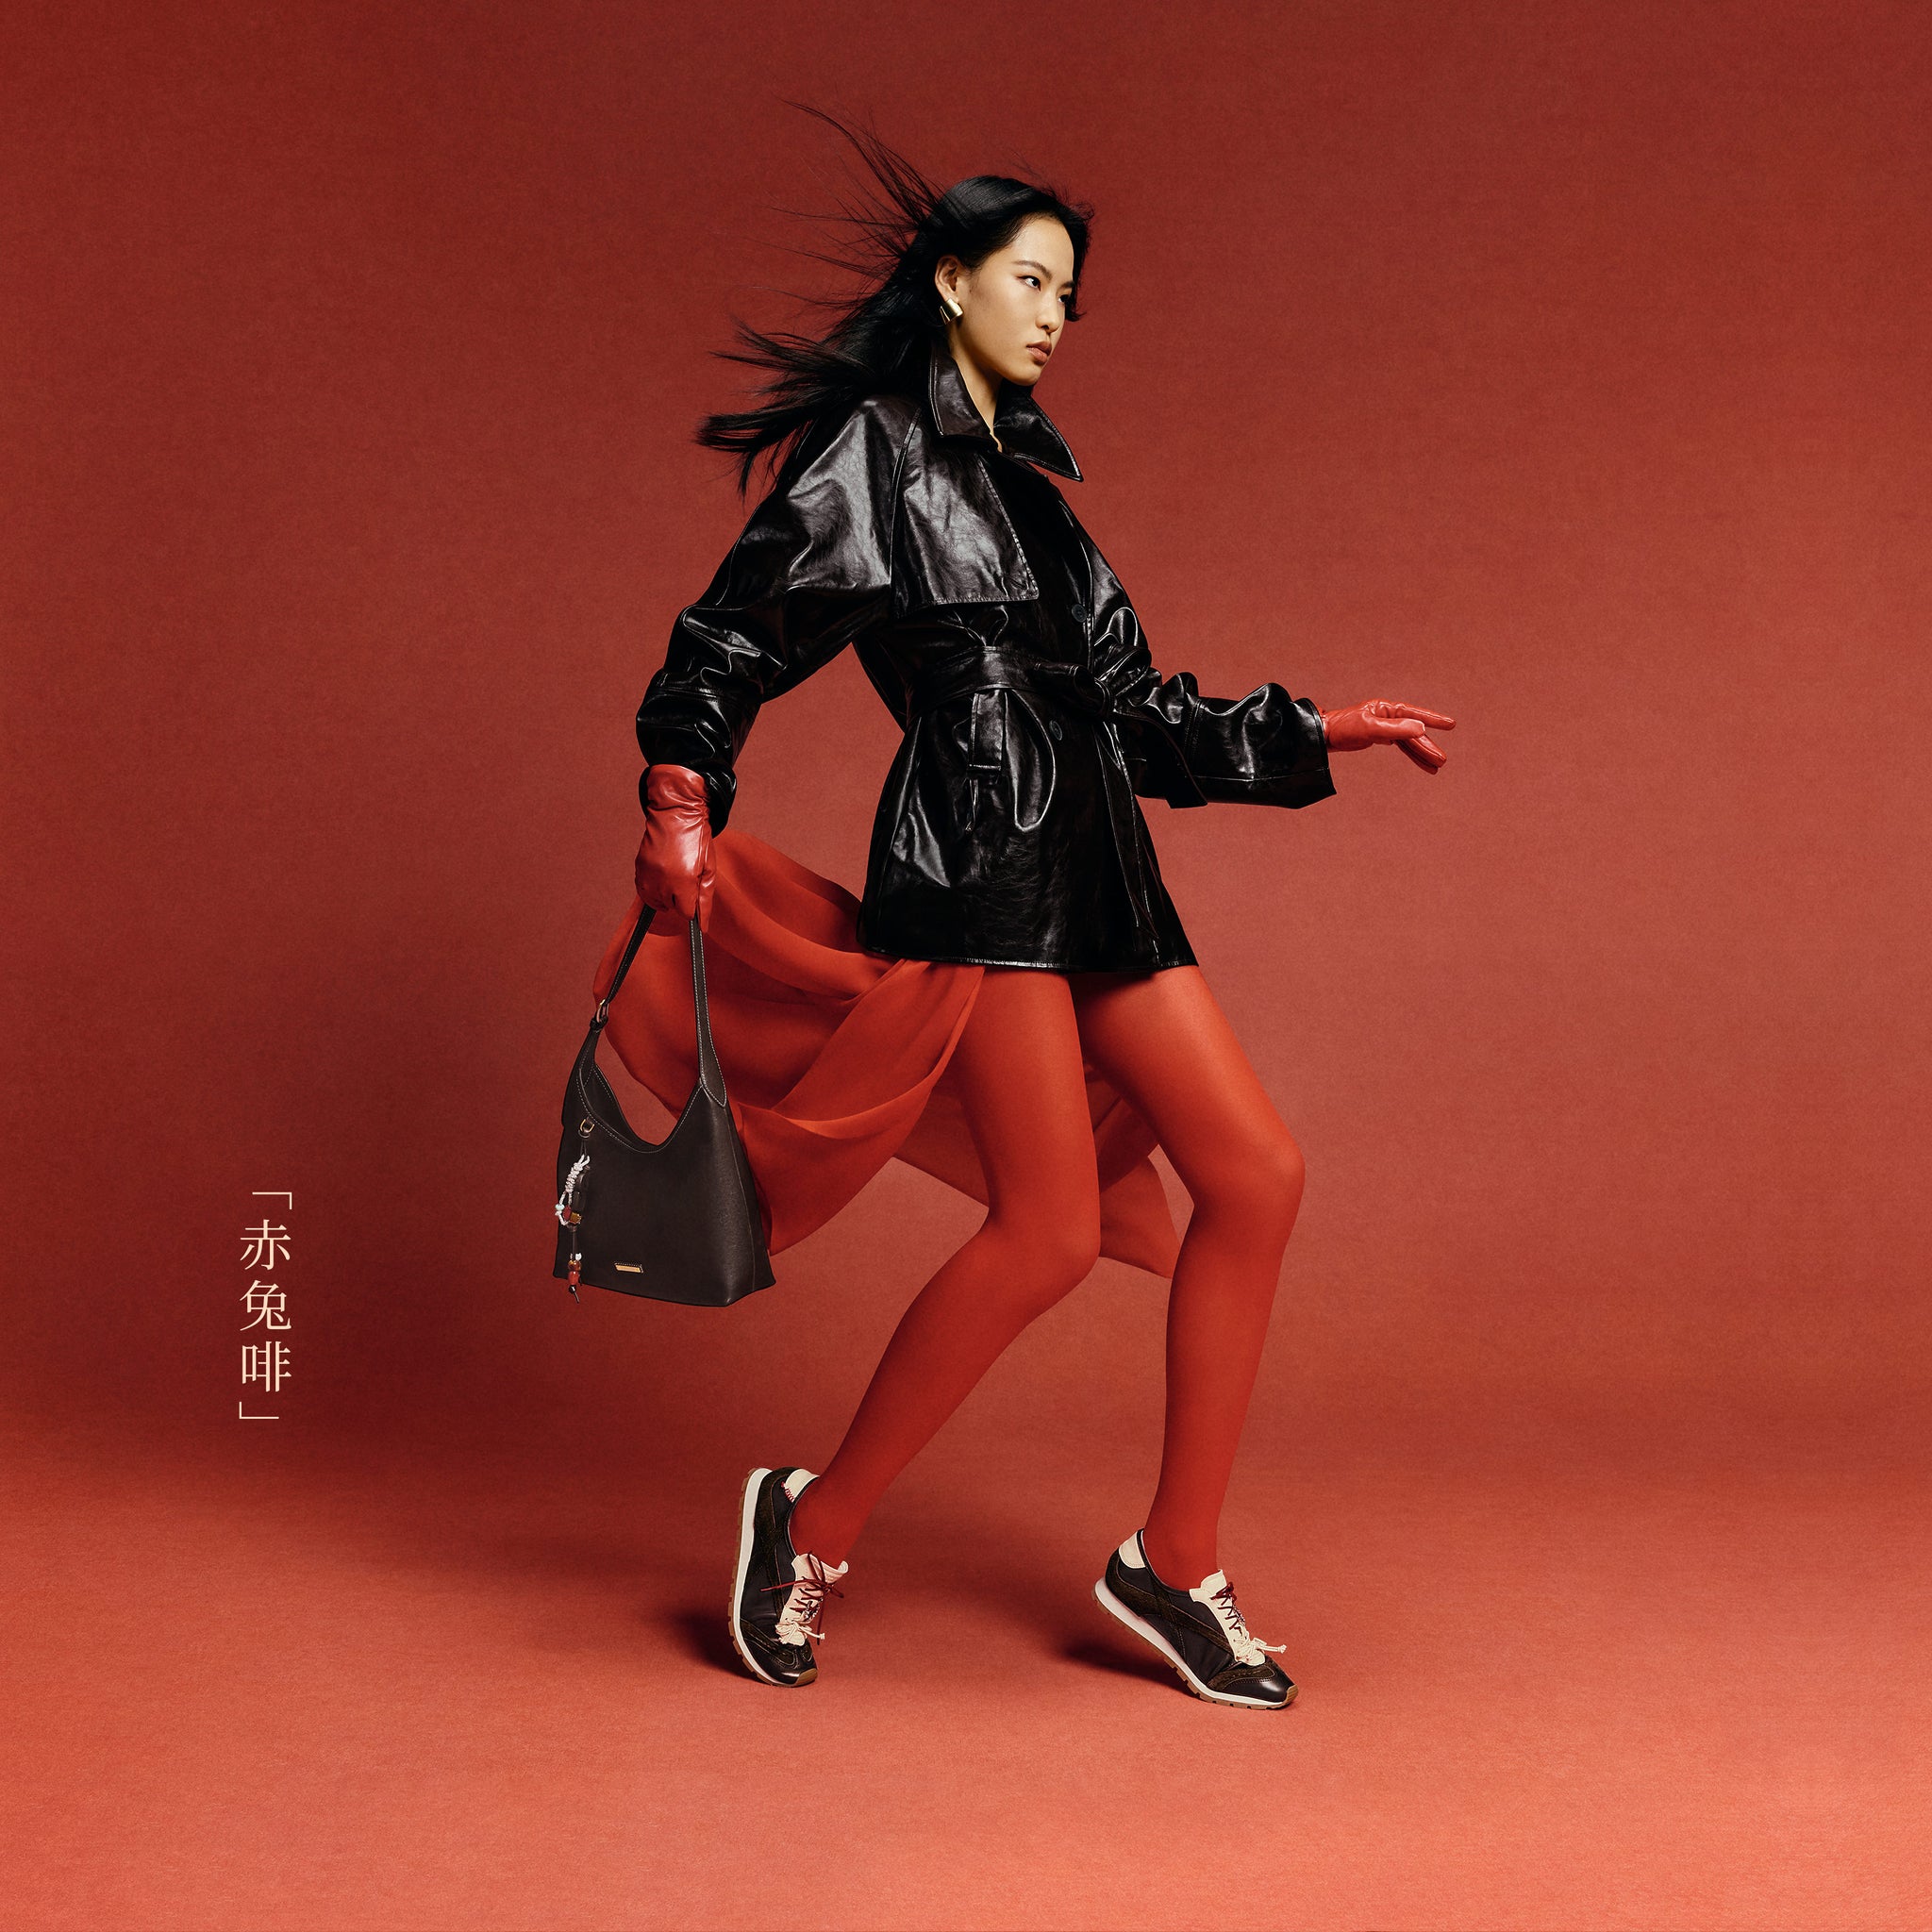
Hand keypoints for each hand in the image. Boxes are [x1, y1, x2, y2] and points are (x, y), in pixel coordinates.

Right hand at [635, 763, 716, 929]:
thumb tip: (703, 926)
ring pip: (654, 901)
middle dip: (679, 899)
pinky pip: (643, 890)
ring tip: (674, 876)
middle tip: (686, 879)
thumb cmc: (697, 838)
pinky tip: (662, 875)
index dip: (692, 906)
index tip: (694, 896)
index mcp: (684, 882)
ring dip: (664, 895)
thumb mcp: (708, 869)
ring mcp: (648, 874)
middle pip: (670, 908)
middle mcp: (663, 881)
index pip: (685, 913)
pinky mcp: (638, 867)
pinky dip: (652, 888)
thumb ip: (705, 900)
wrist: (676, 812)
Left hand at [1319, 699, 1455, 772]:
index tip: (1451, 724)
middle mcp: (1389, 715)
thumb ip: (1395, 729)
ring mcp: (1386, 726)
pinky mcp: (1381, 736)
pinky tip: (1422, 762)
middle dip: (1428, 746)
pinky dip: (1411, 754)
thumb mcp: (1370, 728)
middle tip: (1442, 760)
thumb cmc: (1345, 728)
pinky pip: (1401, 746)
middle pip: (1414, 732)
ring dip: (1422, 753)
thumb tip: (1421, 728)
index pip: (1415, 714)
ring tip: (1437, 766)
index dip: (1434, 720)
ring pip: (1409, 741)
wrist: (1326, 735)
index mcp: (1387, 708)